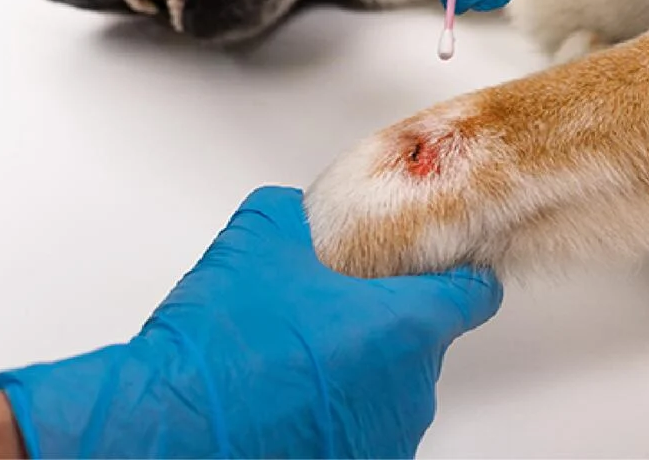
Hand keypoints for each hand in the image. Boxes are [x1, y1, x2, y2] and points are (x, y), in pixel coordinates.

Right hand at [0, 187, 499, 458]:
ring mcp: (385, 435)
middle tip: (332, 299)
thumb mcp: (260, 236)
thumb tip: (305, 213)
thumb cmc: (224, 342)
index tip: (441, 260)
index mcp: (404, 324)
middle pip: (423, 337)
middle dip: (384, 315)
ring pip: (389, 383)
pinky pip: (361, 421)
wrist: (174, 421)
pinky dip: (336, 404)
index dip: (457, 269)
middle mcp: (409, 388)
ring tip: (295, 346)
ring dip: (358, 363)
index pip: (475, 293)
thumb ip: (300, 213)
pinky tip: (286, 387)